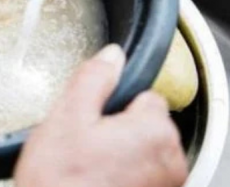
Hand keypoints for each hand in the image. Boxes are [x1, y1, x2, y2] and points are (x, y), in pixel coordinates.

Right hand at [14, 44, 188, 186]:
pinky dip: (123, 176)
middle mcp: (169, 160)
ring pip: (142, 151)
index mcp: (153, 131)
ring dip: (121, 153)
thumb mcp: (67, 117)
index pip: (147, 95)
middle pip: (147, 124)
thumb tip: (112, 56)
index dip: (115, 103)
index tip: (95, 119)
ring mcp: (164, 186)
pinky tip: (96, 181)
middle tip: (86, 143)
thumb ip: (94, 78)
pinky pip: (141, 175)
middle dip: (119, 128)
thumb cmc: (60, 180)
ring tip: (89, 166)